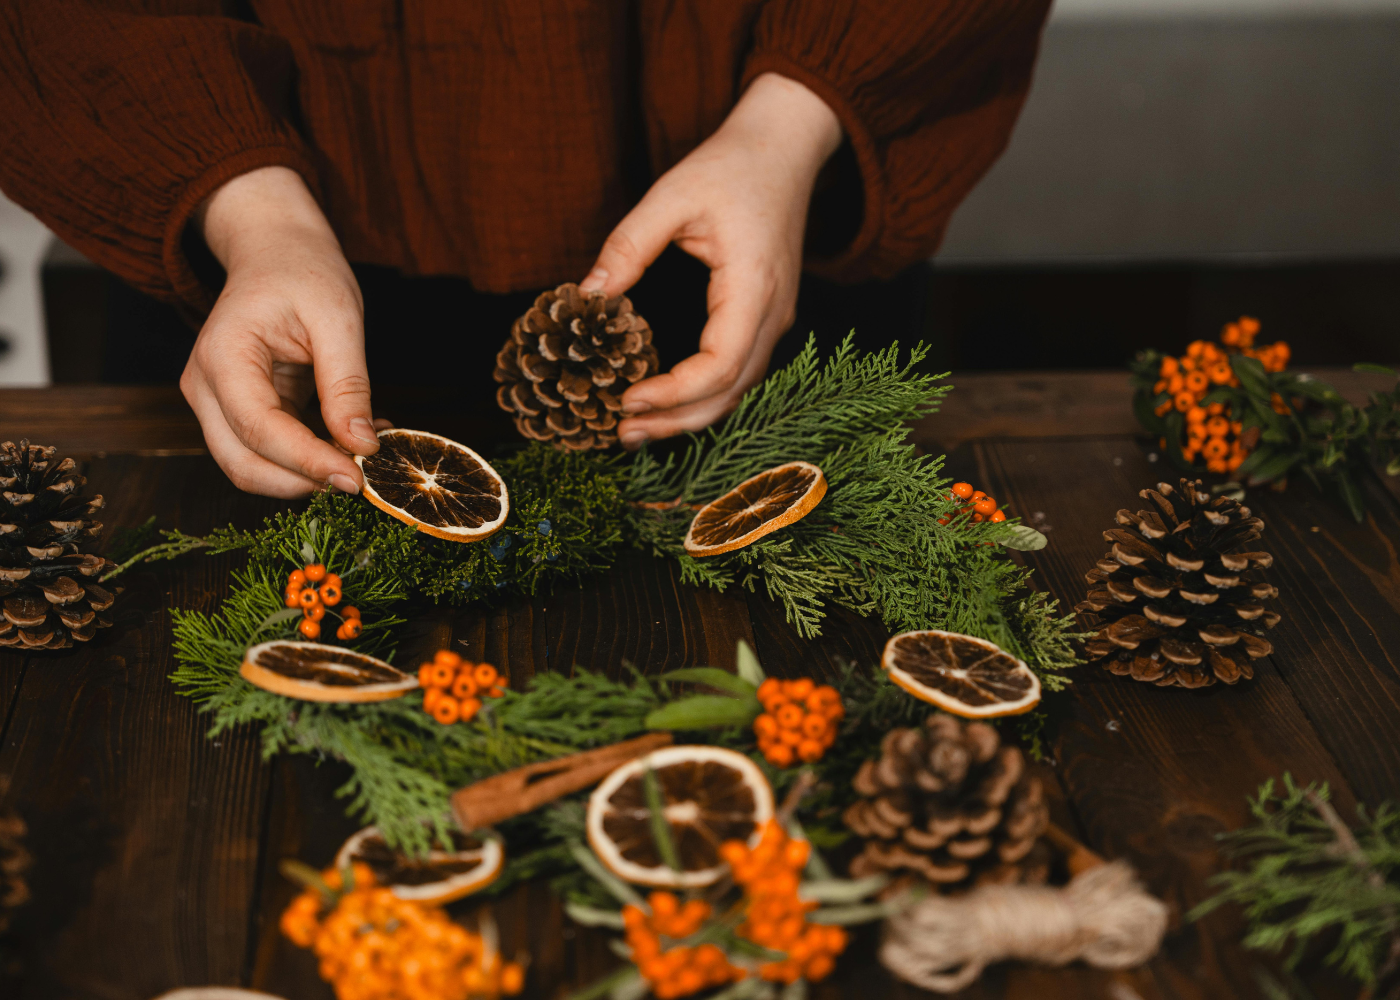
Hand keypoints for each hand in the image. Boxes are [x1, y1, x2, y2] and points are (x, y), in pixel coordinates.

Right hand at [181, 166, 383, 496]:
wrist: (276, 250)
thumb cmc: (303, 271)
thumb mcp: (338, 318)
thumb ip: (347, 385)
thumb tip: (361, 446)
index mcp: (223, 356)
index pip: (259, 430)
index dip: (308, 462)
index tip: (356, 477)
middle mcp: (205, 386)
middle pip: (243, 464)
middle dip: (302, 481)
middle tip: (361, 477)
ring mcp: (216, 403)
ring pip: (251, 468)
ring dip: (306, 475)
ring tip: (361, 452)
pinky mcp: (238, 412)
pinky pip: (268, 453)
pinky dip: (308, 459)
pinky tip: (351, 440)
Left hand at [579, 72, 841, 447]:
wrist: (784, 147)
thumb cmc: (732, 165)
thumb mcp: (671, 195)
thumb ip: (628, 245)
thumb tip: (586, 295)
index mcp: (754, 287)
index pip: (720, 364)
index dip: (674, 393)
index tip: (627, 398)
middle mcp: (773, 314)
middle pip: (732, 392)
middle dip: (678, 421)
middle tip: (622, 434)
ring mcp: (776, 320)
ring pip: (739, 390)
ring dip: (690, 415)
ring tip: (638, 428)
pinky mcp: (767, 319)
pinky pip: (739, 373)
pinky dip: (704, 396)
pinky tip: (667, 402)